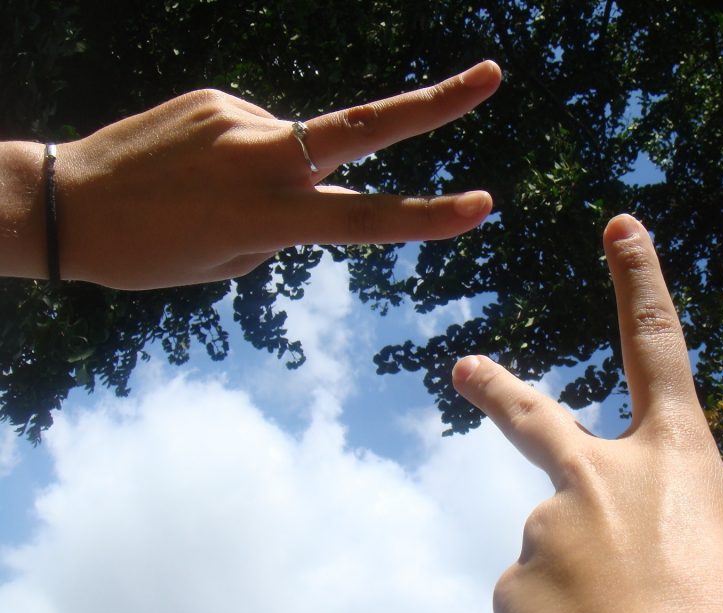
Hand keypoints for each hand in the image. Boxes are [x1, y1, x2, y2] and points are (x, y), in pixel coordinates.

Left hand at [41, 61, 500, 288]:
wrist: (66, 200)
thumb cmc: (148, 252)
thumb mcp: (230, 262)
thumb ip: (283, 224)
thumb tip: (305, 181)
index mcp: (267, 215)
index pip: (366, 218)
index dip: (429, 215)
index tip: (482, 205)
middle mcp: (262, 157)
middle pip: (364, 125)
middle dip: (436, 104)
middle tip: (491, 76)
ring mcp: (239, 117)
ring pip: (295, 143)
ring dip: (280, 170)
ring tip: (211, 193)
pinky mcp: (216, 96)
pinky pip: (257, 129)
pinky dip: (248, 154)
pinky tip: (202, 170)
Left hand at [452, 215, 722, 612]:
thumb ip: (681, 545)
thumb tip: (641, 564)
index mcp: (678, 462)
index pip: (657, 348)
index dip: (639, 284)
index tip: (618, 228)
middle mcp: (603, 476)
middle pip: (536, 416)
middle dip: (499, 390)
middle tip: (465, 370)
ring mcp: (547, 524)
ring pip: (554, 551)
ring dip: (579, 590)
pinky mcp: (510, 582)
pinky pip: (534, 603)